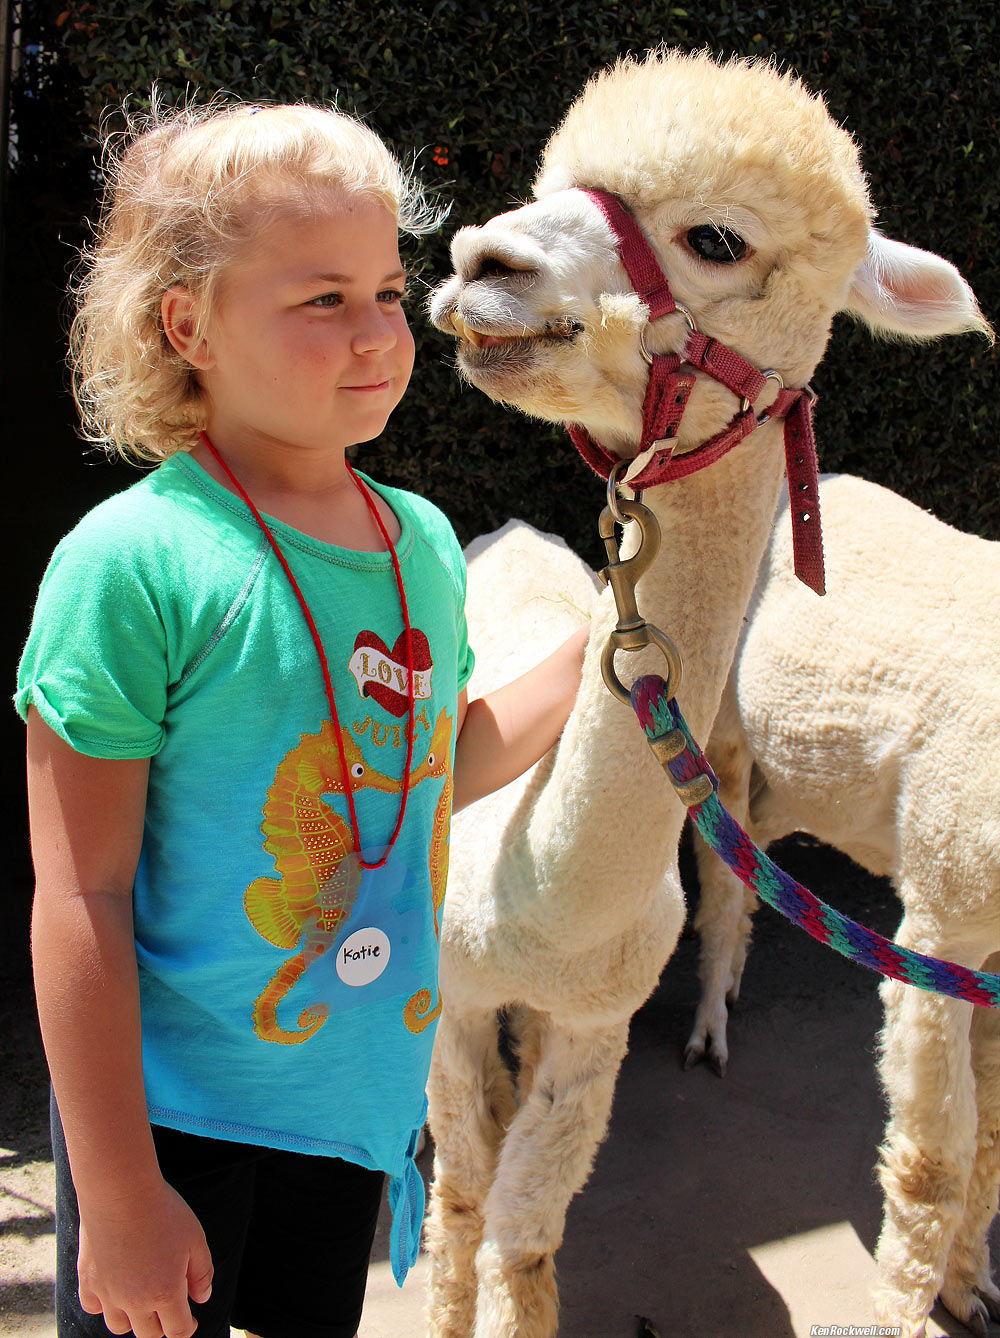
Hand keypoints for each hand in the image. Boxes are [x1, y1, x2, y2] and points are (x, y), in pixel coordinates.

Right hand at [77, 1178, 213, 1337]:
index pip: (178, 1331)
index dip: (188, 1329)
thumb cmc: (163, 1212)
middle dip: (162, 1324)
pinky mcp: (88, 1281)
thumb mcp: (195, 1239)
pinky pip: (93, 1308)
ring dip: (133, 1319)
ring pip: (120, 1326)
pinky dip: (104, 1305)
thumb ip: (202, 1273)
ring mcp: (108, 1294)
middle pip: (149, 1333)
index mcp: (165, 1293)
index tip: (191, 1320)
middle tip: (168, 1307)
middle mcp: (135, 1302)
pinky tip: (113, 1288)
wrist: (121, 1192)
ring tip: (141, 1298)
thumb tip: (201, 1299)